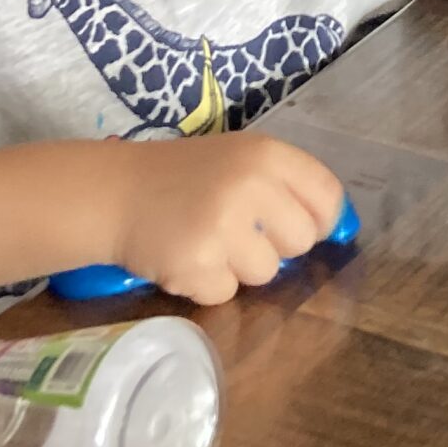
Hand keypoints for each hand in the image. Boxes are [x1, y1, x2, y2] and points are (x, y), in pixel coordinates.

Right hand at [110, 134, 345, 308]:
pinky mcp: (195, 265)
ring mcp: (222, 227)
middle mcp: (250, 186)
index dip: (322, 218)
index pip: (327, 196)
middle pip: (302, 239)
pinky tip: (187, 257)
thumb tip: (332, 227)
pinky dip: (207, 284)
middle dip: (276, 244)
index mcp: (267, 154)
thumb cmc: (185, 176)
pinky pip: (226, 292)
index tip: (302, 226)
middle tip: (241, 232)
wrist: (115, 193)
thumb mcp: (240, 159)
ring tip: (208, 242)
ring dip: (240, 267)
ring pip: (266, 272)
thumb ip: (284, 184)